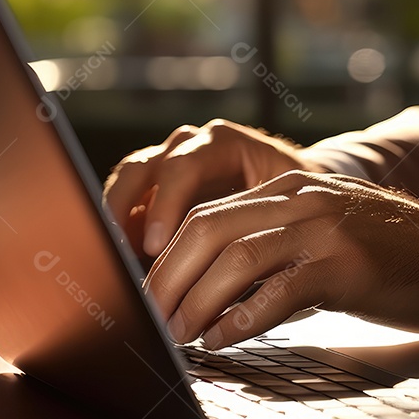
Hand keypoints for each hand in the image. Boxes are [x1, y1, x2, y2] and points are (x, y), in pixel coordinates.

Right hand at [103, 119, 318, 258]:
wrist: (299, 190)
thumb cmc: (295, 199)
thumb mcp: (284, 206)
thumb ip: (255, 226)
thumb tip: (230, 274)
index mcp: (223, 144)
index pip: (183, 167)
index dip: (166, 206)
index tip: (157, 246)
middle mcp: (189, 147)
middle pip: (142, 169)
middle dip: (126, 211)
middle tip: (123, 253)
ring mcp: (169, 163)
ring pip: (128, 183)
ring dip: (118, 221)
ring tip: (118, 260)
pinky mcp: (158, 188)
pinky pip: (129, 202)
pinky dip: (124, 230)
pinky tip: (127, 261)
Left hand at [143, 171, 418, 348]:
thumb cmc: (392, 257)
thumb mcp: (328, 237)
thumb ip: (278, 249)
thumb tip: (216, 294)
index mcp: (292, 190)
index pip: (208, 215)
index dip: (169, 257)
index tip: (150, 293)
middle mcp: (303, 200)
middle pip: (208, 231)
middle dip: (168, 279)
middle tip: (151, 318)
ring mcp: (325, 228)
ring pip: (235, 258)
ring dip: (196, 302)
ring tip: (179, 335)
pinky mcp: (346, 264)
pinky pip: (278, 290)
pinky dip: (241, 318)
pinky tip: (223, 339)